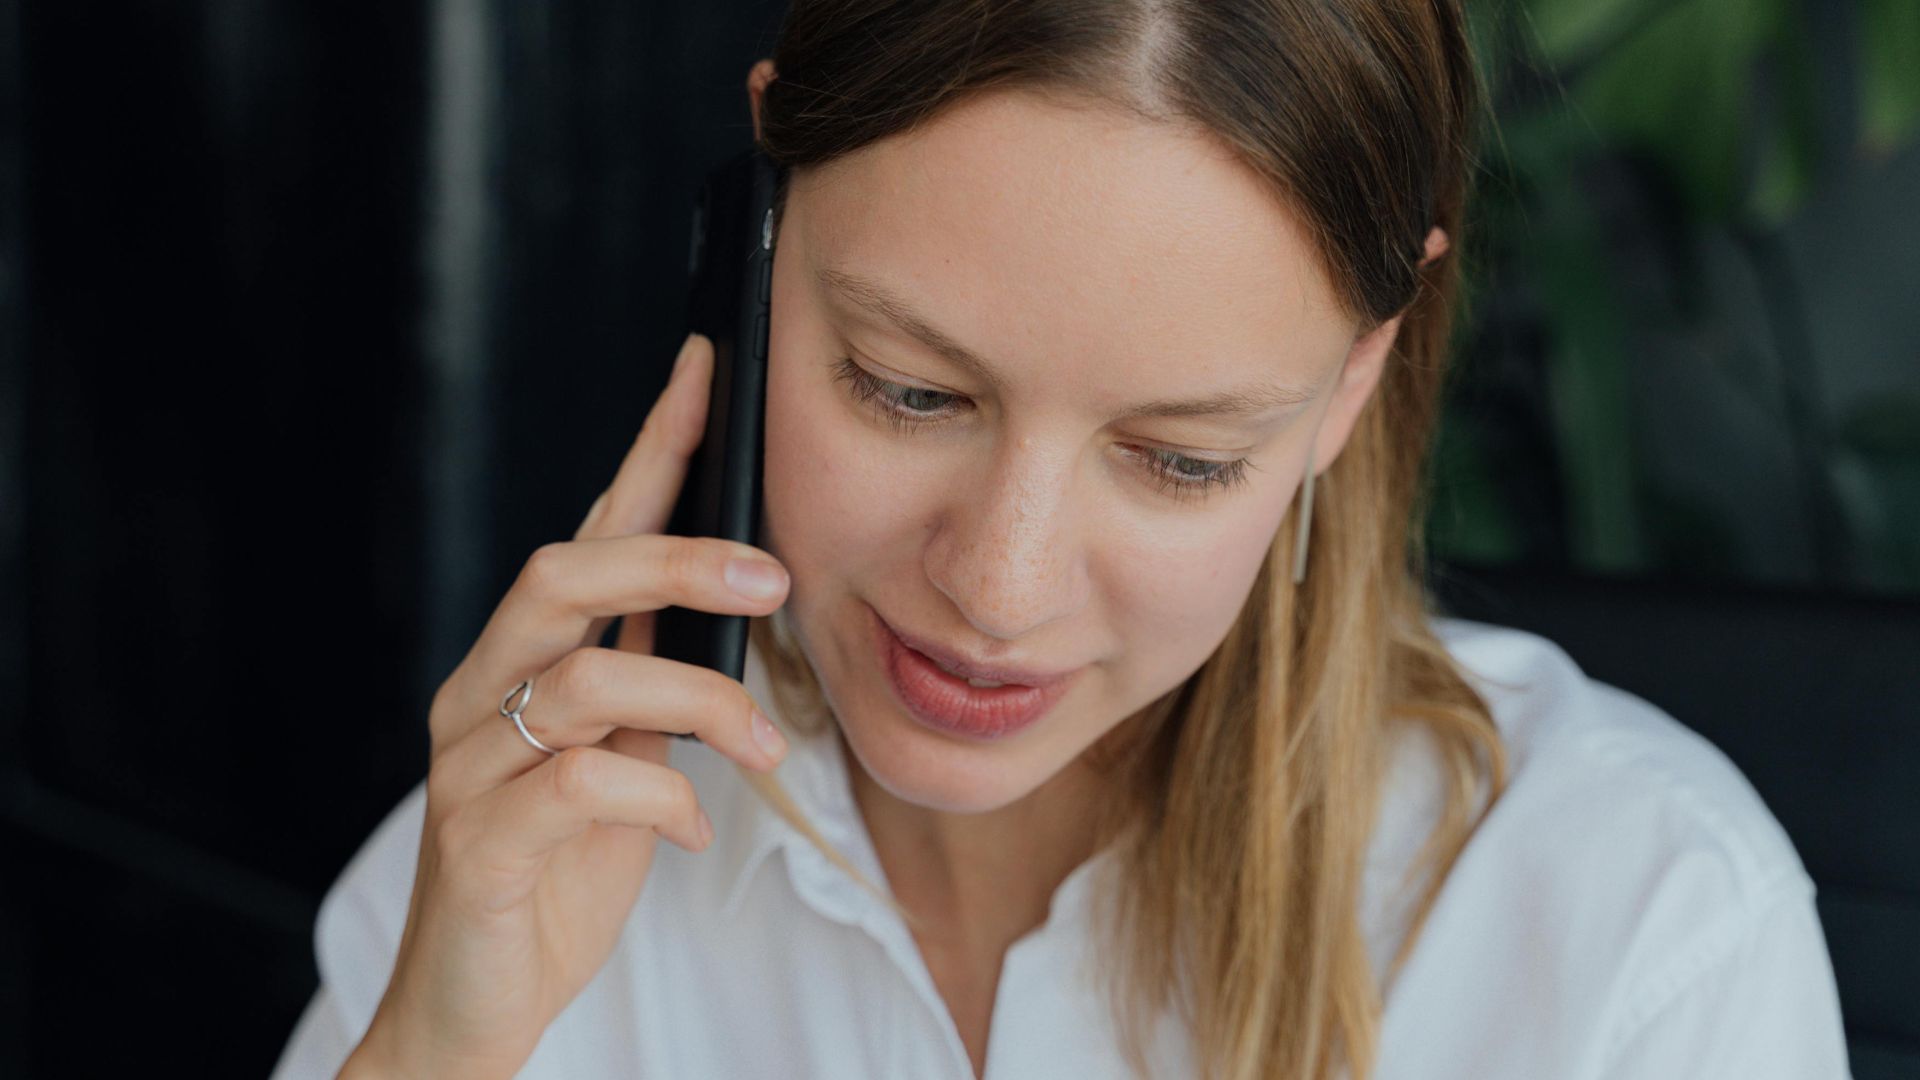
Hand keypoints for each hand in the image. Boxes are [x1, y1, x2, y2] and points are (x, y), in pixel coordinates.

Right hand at [340, 332, 791, 1079]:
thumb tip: (739, 604)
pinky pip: (582, 787)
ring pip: (583, 679)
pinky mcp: (483, 841)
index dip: (647, 450)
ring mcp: (472, 764)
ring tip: (760, 749)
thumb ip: (655, 682)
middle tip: (774, 579)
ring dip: (699, 703)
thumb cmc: (556, 871)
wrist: (475, 1000)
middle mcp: (483, 693)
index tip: (705, 371)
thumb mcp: (623, 761)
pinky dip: (662, 798)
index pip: (587, 533)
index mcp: (523, 662)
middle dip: (675, 558)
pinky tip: (694, 823)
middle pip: (561, 575)